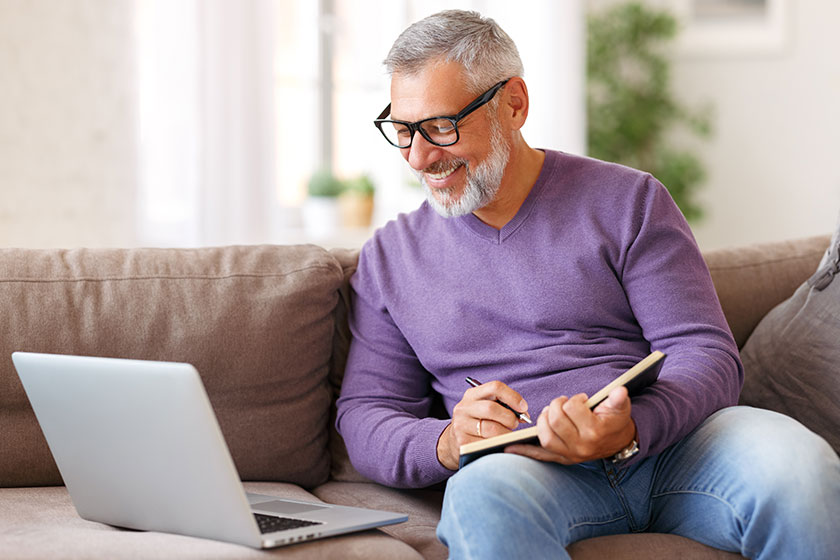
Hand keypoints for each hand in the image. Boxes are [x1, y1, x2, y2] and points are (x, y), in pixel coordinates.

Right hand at [436, 380, 528, 469]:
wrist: (453, 440)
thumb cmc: (478, 422)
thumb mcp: (486, 408)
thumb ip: (504, 407)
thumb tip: (524, 414)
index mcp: (472, 395)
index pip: (495, 387)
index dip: (513, 396)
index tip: (523, 407)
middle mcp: (463, 408)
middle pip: (491, 408)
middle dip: (509, 417)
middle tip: (515, 424)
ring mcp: (461, 425)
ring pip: (491, 429)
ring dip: (505, 433)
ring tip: (507, 435)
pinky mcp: (462, 442)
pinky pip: (487, 444)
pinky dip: (498, 444)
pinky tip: (498, 444)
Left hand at [505, 386, 635, 464]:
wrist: (619, 443)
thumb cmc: (615, 420)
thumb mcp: (620, 407)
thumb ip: (618, 399)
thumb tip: (620, 390)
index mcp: (595, 431)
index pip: (572, 409)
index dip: (574, 400)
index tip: (581, 399)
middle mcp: (581, 446)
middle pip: (555, 422)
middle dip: (555, 406)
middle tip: (562, 403)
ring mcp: (570, 455)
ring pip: (545, 437)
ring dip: (542, 421)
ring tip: (550, 413)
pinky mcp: (562, 459)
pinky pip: (539, 456)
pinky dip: (523, 451)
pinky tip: (508, 446)